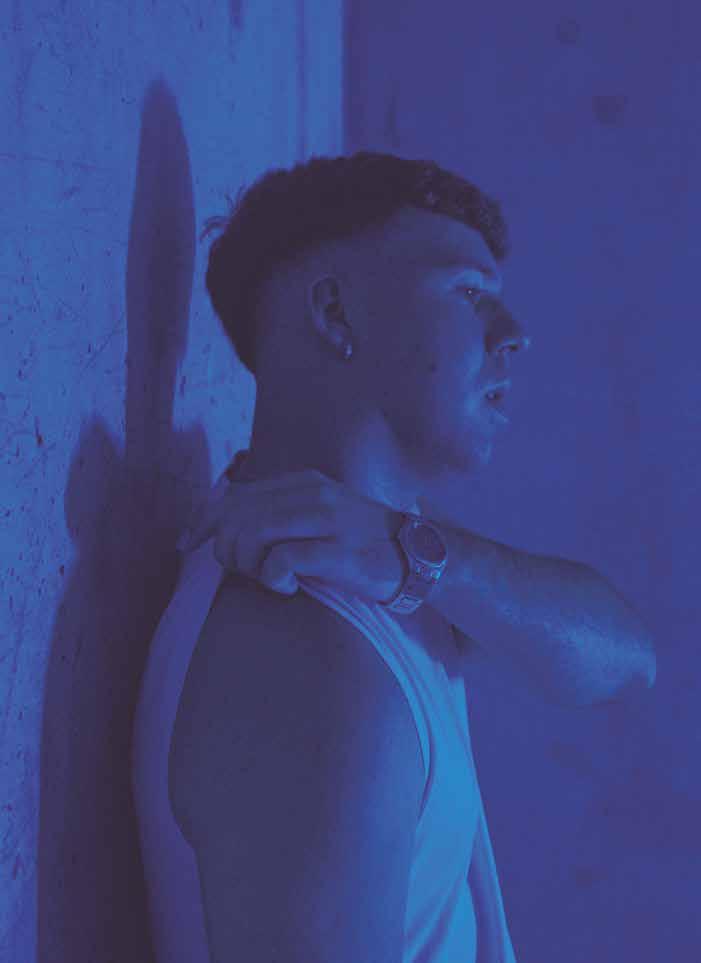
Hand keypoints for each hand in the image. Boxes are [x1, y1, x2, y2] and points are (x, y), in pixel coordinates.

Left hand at [179, 469, 406, 603]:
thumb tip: (224, 528)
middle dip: (228, 550)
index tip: (190, 545)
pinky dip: (273, 579)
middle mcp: (311, 493)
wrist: (416, 556)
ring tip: (268, 578)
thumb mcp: (317, 515)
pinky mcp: (337, 550)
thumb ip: (277, 514)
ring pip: (252, 533)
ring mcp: (326, 519)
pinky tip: (289, 587)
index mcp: (301, 482)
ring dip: (248, 564)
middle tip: (248, 571)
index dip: (204, 521)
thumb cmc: (359, 543)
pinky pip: (281, 561)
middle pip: (237, 516)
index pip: (234, 495)